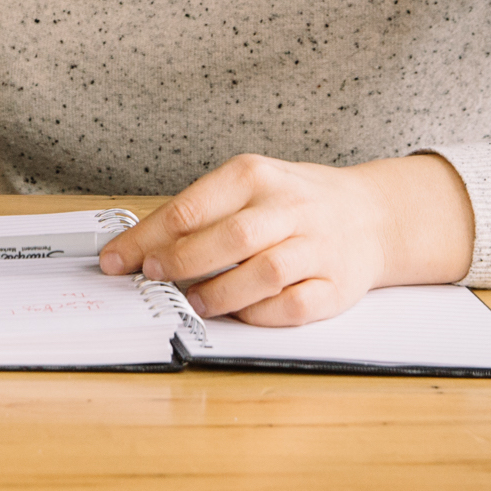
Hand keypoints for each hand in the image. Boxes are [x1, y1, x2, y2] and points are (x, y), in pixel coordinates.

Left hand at [99, 150, 474, 325]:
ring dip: (220, 293)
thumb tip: (138, 247)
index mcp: (258, 176)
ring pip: (264, 273)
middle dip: (184, 262)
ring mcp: (317, 247)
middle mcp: (291, 207)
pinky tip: (242, 312)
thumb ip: (200, 213)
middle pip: (232, 237)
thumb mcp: (249, 187)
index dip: (149, 237)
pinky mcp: (335, 285)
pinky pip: (294, 306)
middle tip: (155, 279)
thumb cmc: (294, 202)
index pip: (194, 206)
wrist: (372, 213)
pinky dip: (261, 314)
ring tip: (195, 301)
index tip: (118, 260)